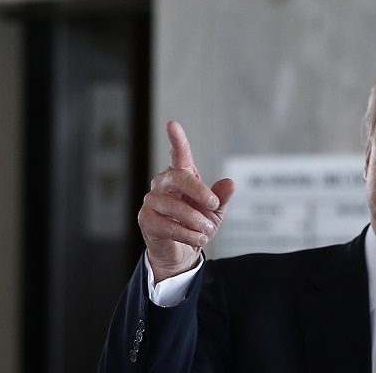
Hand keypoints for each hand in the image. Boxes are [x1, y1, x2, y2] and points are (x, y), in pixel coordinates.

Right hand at [138, 120, 234, 281]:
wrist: (183, 251)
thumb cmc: (197, 224)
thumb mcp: (215, 211)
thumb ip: (221, 197)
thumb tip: (230, 183)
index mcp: (182, 175)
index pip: (179, 154)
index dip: (177, 139)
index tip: (172, 124)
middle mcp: (163, 183)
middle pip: (178, 177)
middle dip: (199, 191)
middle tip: (213, 205)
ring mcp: (151, 200)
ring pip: (173, 205)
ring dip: (196, 220)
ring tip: (207, 230)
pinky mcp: (145, 219)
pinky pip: (167, 225)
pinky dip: (186, 233)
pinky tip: (196, 238)